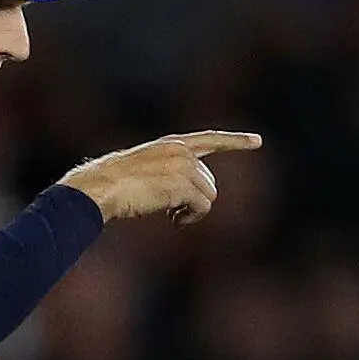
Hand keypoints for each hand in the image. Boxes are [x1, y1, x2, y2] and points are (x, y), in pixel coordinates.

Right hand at [62, 130, 261, 224]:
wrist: (100, 187)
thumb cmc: (113, 184)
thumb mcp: (144, 170)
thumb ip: (169, 173)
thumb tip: (187, 196)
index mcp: (171, 144)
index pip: (210, 139)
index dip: (235, 141)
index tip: (257, 141)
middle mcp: (180, 151)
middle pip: (210, 181)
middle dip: (196, 199)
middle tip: (174, 212)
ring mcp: (182, 166)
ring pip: (209, 195)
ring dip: (193, 211)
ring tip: (171, 216)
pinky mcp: (181, 184)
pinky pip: (202, 207)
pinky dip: (191, 218)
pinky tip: (173, 220)